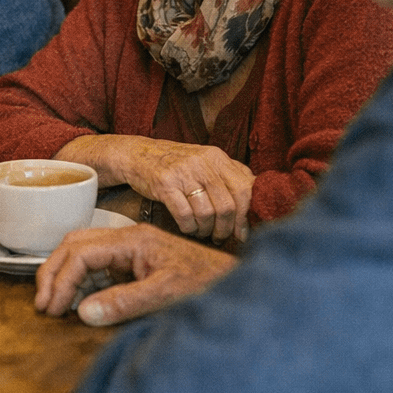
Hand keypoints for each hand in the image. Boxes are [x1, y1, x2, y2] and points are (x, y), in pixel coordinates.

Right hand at [34, 224, 236, 325]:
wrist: (235, 284)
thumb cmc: (206, 284)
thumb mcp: (166, 294)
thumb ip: (125, 302)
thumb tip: (82, 313)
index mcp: (133, 239)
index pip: (82, 252)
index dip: (62, 279)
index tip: (51, 308)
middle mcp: (127, 239)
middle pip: (74, 245)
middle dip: (53, 272)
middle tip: (41, 304)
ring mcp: (129, 250)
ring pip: (81, 254)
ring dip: (63, 277)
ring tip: (52, 305)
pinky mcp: (133, 264)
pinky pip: (96, 268)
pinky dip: (79, 283)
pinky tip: (75, 303)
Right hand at [56, 135, 254, 243]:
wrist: (137, 155)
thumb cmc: (176, 165)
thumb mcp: (205, 162)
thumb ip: (229, 176)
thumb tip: (256, 202)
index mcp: (217, 157)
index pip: (246, 189)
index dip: (247, 216)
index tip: (242, 232)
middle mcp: (203, 162)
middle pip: (228, 206)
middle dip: (226, 229)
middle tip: (220, 237)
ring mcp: (183, 173)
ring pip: (207, 214)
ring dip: (206, 230)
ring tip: (202, 232)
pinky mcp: (164, 184)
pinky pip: (185, 216)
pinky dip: (189, 228)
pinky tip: (188, 228)